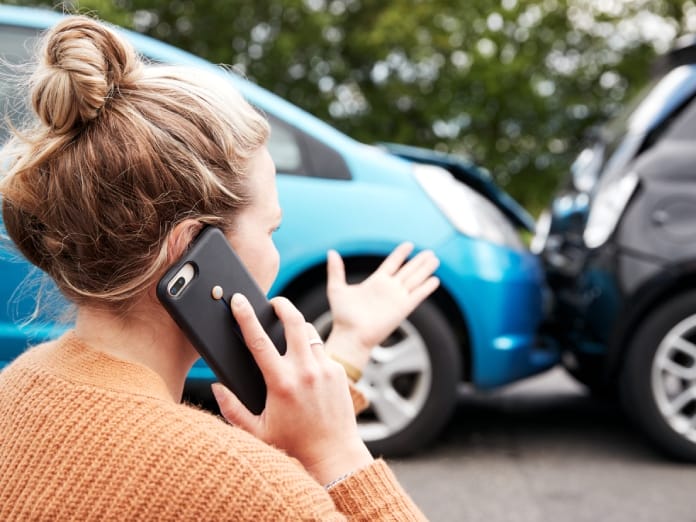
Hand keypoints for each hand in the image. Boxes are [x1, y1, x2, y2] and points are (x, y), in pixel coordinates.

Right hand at [212, 293, 372, 485]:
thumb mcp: (256, 431)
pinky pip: (322, 350)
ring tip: (287, 332)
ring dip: (297, 327)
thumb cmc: (293, 445)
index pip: (258, 340)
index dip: (246, 316)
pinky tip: (304, 363)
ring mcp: (325, 369)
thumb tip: (216, 386)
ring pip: (310, 332)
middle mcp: (305, 371)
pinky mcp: (339, 372)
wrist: (334, 455)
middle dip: (281, 304)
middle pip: (293, 320)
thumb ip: (232, 408)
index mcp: (281, 383)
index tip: (239, 300)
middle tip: (273, 302)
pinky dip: (310, 349)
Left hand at [325, 242, 439, 369]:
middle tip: (430, 252)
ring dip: (425, 270)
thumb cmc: (342, 316)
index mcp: (375, 282)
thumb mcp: (337, 288)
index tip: (409, 245)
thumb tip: (331, 252)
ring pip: (415, 280)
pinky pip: (418, 295)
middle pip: (408, 270)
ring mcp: (397, 298)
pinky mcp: (402, 309)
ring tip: (435, 259)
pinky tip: (435, 280)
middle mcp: (388, 289)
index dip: (401, 254)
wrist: (351, 336)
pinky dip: (426, 288)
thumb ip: (336, 270)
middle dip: (419, 261)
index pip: (392, 264)